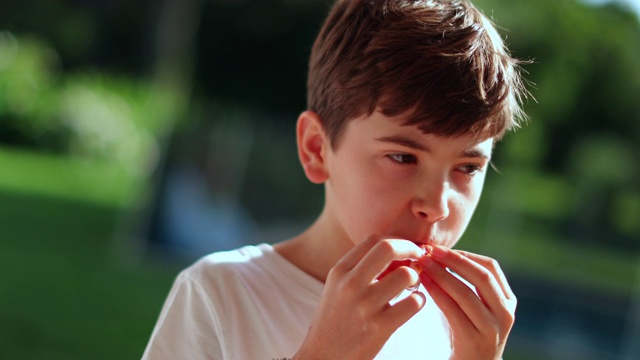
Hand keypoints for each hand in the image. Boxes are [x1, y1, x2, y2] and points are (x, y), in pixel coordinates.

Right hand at [293, 235, 426, 359]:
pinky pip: (413, 303)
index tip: (406, 249)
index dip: (397, 240)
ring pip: (406, 275)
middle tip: (418, 258)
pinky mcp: (379, 328)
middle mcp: (350, 284)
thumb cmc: (335, 321)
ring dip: (416, 278)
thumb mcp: (337, 287)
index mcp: (339, 271)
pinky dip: (420, 301)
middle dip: (410, 249)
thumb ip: (360, 268)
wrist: (323, 357)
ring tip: (412, 286)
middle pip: (388, 248)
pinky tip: (413, 304)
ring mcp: (364, 306)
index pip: (374, 239)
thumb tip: (397, 250)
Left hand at [418, 247, 516, 359]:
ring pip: (466, 293)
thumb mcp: (471, 306)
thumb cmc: (464, 333)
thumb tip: (435, 253)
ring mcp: (493, 329)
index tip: (441, 248)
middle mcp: (505, 314)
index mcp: (507, 301)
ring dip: (441, 274)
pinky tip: (423, 282)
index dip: (465, 255)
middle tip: (430, 250)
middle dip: (453, 260)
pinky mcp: (474, 341)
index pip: (491, 267)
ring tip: (422, 263)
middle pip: (481, 276)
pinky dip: (437, 292)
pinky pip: (453, 310)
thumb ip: (463, 282)